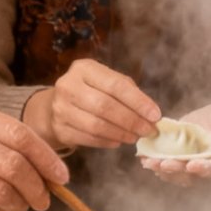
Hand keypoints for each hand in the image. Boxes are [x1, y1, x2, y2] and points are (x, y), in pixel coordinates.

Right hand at [24, 60, 160, 150]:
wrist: (54, 106)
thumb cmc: (90, 91)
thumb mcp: (106, 82)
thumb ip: (128, 92)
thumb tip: (151, 115)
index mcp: (84, 68)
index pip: (116, 85)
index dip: (138, 101)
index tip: (156, 115)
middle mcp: (68, 85)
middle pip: (105, 106)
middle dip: (132, 120)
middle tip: (149, 131)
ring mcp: (60, 108)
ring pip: (97, 125)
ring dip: (121, 133)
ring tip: (136, 137)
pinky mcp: (59, 129)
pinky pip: (88, 138)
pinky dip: (107, 141)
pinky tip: (118, 141)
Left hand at [139, 103, 210, 184]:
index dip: (204, 168)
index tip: (192, 165)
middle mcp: (207, 167)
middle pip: (191, 175)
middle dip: (176, 170)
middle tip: (163, 164)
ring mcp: (192, 165)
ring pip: (177, 173)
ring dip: (162, 169)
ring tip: (149, 162)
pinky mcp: (181, 159)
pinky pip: (168, 165)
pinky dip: (156, 162)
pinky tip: (144, 157)